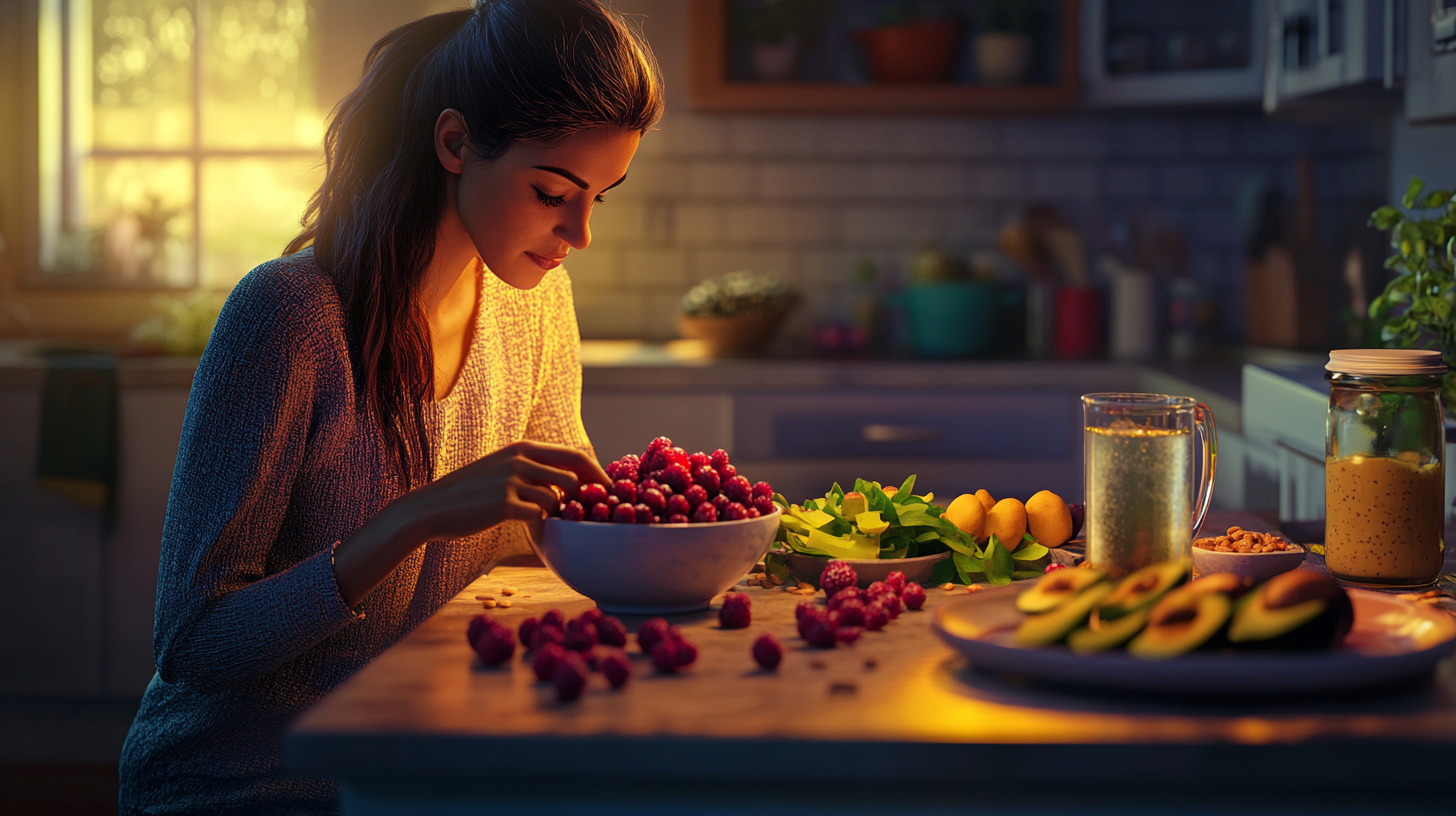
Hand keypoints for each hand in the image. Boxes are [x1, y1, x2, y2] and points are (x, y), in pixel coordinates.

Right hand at [333, 441, 606, 605]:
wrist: (429, 509)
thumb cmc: (469, 494)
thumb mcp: (500, 469)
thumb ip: (531, 470)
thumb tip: (566, 481)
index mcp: (521, 448)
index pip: (572, 454)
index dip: (596, 472)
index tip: (610, 488)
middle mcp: (519, 459)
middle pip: (573, 476)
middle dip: (589, 496)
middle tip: (595, 513)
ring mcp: (512, 480)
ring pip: (557, 499)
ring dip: (558, 514)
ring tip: (551, 524)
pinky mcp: (503, 504)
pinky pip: (538, 516)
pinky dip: (540, 525)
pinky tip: (531, 529)